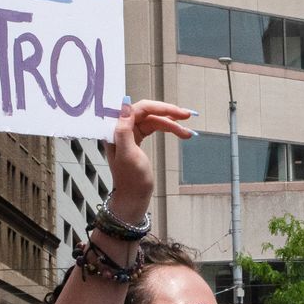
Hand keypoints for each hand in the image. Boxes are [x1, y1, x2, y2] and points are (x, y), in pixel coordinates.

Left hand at [102, 99, 183, 223]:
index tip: (176, 111)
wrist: (133, 197)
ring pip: (154, 120)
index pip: (139, 109)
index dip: (159, 107)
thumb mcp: (127, 155)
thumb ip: (124, 130)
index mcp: (116, 130)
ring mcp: (131, 133)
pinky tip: (179, 132)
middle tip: (187, 116)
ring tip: (187, 131)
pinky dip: (168, 129)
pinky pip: (154, 127)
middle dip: (168, 113)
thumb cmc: (130, 181)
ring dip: (172, 124)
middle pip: (148, 112)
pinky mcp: (138, 139)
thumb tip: (125, 106)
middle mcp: (123, 129)